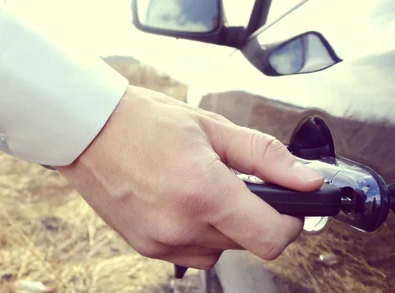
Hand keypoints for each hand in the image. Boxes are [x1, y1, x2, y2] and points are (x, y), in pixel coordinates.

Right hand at [57, 86, 323, 268]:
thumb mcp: (213, 128)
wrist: (87, 130)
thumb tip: (307, 180)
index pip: (271, 237)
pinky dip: (199, 232)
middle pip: (248, 242)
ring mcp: (162, 242)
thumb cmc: (144, 122)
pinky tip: (183, 202)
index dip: (289, 223)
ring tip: (203, 189)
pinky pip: (193, 252)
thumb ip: (267, 157)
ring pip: (221, 249)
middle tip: (235, 183)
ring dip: (225, 226)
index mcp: (204, 192)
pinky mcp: (147, 249)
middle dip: (253, 215)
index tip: (288, 208)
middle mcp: (182, 226)